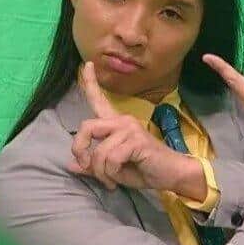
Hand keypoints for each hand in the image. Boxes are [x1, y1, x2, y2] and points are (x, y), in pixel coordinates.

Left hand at [68, 61, 196, 193]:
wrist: (172, 175)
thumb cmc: (145, 170)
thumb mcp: (113, 170)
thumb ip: (93, 165)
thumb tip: (72, 165)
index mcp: (117, 124)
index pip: (99, 99)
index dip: (90, 82)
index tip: (86, 64)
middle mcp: (122, 121)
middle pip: (86, 127)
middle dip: (80, 149)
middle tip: (85, 166)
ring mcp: (130, 128)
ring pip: (98, 151)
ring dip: (101, 172)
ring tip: (110, 180)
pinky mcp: (136, 140)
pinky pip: (111, 159)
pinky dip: (111, 174)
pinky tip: (119, 178)